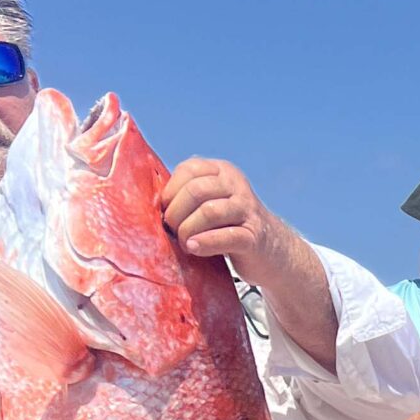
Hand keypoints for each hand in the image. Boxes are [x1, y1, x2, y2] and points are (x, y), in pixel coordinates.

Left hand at [160, 158, 296, 281]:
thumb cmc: (228, 226)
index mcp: (223, 171)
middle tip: (171, 229)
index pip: (190, 169)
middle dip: (176, 212)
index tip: (165, 211)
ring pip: (209, 212)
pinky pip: (226, 236)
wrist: (271, 251)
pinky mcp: (254, 236)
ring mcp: (248, 210)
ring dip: (187, 229)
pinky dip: (204, 243)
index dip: (171, 191)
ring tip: (183, 241)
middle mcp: (237, 186)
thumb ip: (186, 195)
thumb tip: (148, 202)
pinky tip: (194, 248)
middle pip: (197, 190)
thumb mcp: (210, 201)